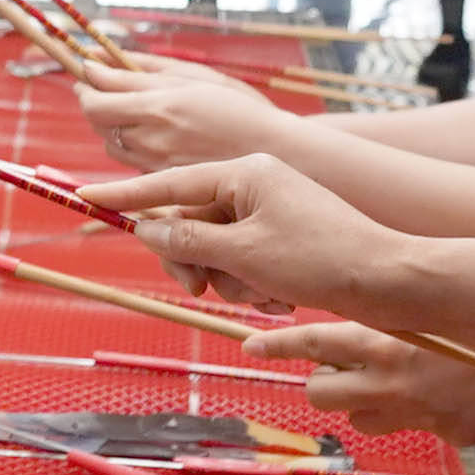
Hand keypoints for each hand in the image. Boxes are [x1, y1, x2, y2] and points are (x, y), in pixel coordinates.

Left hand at [71, 61, 284, 165]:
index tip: (89, 73)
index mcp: (158, 108)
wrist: (277, 152)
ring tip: (141, 111)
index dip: (85, 86)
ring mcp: (157, 164)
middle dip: (97, 103)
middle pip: (98, 124)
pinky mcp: (165, 182)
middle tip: (111, 87)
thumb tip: (93, 60)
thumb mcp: (192, 76)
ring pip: (112, 144)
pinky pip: (133, 161)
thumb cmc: (239, 107)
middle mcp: (151, 140)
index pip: (94, 101)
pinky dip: (134, 145)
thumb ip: (138, 70)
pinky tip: (159, 135)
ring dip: (114, 125)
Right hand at [79, 150, 398, 314]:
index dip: (126, 195)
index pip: (170, 183)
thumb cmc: (321, 259)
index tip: (84, 198)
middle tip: (201, 291)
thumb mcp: (244, 253)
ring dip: (229, 281)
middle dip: (196, 263)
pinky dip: (253, 285)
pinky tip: (277, 302)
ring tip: (261, 298)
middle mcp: (255, 184)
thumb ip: (188, 240)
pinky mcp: (285, 238)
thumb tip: (148, 228)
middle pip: (191, 223)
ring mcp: (271, 210)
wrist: (389, 281)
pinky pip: (245, 261)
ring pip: (217, 249)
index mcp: (244, 172)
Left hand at [235, 319, 474, 447]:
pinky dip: (428, 415)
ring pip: (362, 419)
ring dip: (366, 402)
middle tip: (337, 369)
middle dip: (323, 383)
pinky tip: (454, 394)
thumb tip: (370, 293)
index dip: (277, 344)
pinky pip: (421, 429)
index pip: (311, 343)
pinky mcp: (452, 433)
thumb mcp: (436, 300)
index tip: (250, 343)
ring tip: (391, 381)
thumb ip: (400, 308)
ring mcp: (420, 412)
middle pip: (321, 394)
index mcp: (384, 338)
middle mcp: (393, 379)